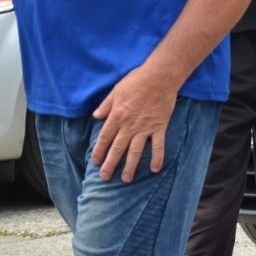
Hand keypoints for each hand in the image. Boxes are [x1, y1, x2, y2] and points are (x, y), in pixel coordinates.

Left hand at [90, 64, 180, 182]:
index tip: (96, 161)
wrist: (160, 76)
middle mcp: (129, 125)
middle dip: (110, 164)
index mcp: (117, 116)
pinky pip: (158, 146)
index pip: (105, 137)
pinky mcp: (159, 127)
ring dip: (130, 166)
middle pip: (117, 148)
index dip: (99, 151)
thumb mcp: (116, 90)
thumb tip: (96, 116)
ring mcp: (145, 128)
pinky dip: (157, 158)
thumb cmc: (136, 80)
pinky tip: (155, 169)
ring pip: (136, 152)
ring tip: (126, 179)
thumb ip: (106, 105)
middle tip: (105, 177)